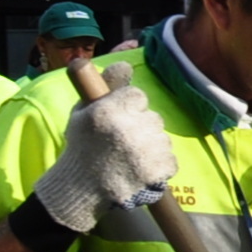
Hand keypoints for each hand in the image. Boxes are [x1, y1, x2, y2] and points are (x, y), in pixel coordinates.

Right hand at [34, 60, 176, 232]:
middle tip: (121, 143)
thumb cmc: (82, 147)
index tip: (117, 121)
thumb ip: (106, 85)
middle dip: (141, 127)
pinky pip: (170, 159)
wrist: (81, 188)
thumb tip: (126, 62)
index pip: (138, 96)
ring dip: (150, 146)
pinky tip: (139, 169)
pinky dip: (159, 165)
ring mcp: (145, 151)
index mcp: (108, 111)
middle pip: (153, 117)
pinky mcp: (158, 171)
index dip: (129, 108)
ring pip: (162, 138)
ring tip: (128, 158)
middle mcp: (127, 128)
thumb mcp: (84, 111)